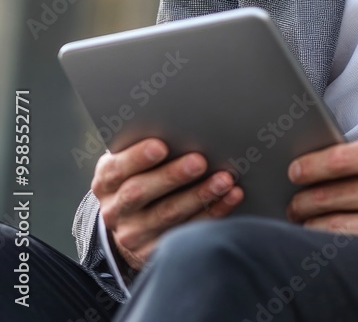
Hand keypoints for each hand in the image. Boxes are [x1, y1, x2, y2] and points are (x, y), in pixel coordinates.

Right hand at [92, 139, 243, 272]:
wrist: (133, 222)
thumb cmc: (142, 174)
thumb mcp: (133, 162)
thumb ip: (146, 148)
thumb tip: (182, 125)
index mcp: (106, 181)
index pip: (117, 169)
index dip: (137, 157)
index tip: (161, 145)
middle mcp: (115, 210)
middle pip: (140, 192)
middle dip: (172, 175)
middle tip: (200, 161)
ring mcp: (133, 235)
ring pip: (168, 214)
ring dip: (200, 195)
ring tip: (225, 179)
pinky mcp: (154, 253)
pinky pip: (187, 232)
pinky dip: (213, 213)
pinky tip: (231, 197)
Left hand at [286, 137, 357, 270]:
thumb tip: (323, 159)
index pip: (343, 158)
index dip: (312, 166)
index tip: (295, 171)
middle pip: (333, 195)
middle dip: (304, 200)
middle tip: (294, 202)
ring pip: (336, 227)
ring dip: (311, 225)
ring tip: (303, 221)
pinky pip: (352, 249)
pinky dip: (332, 245)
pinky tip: (323, 239)